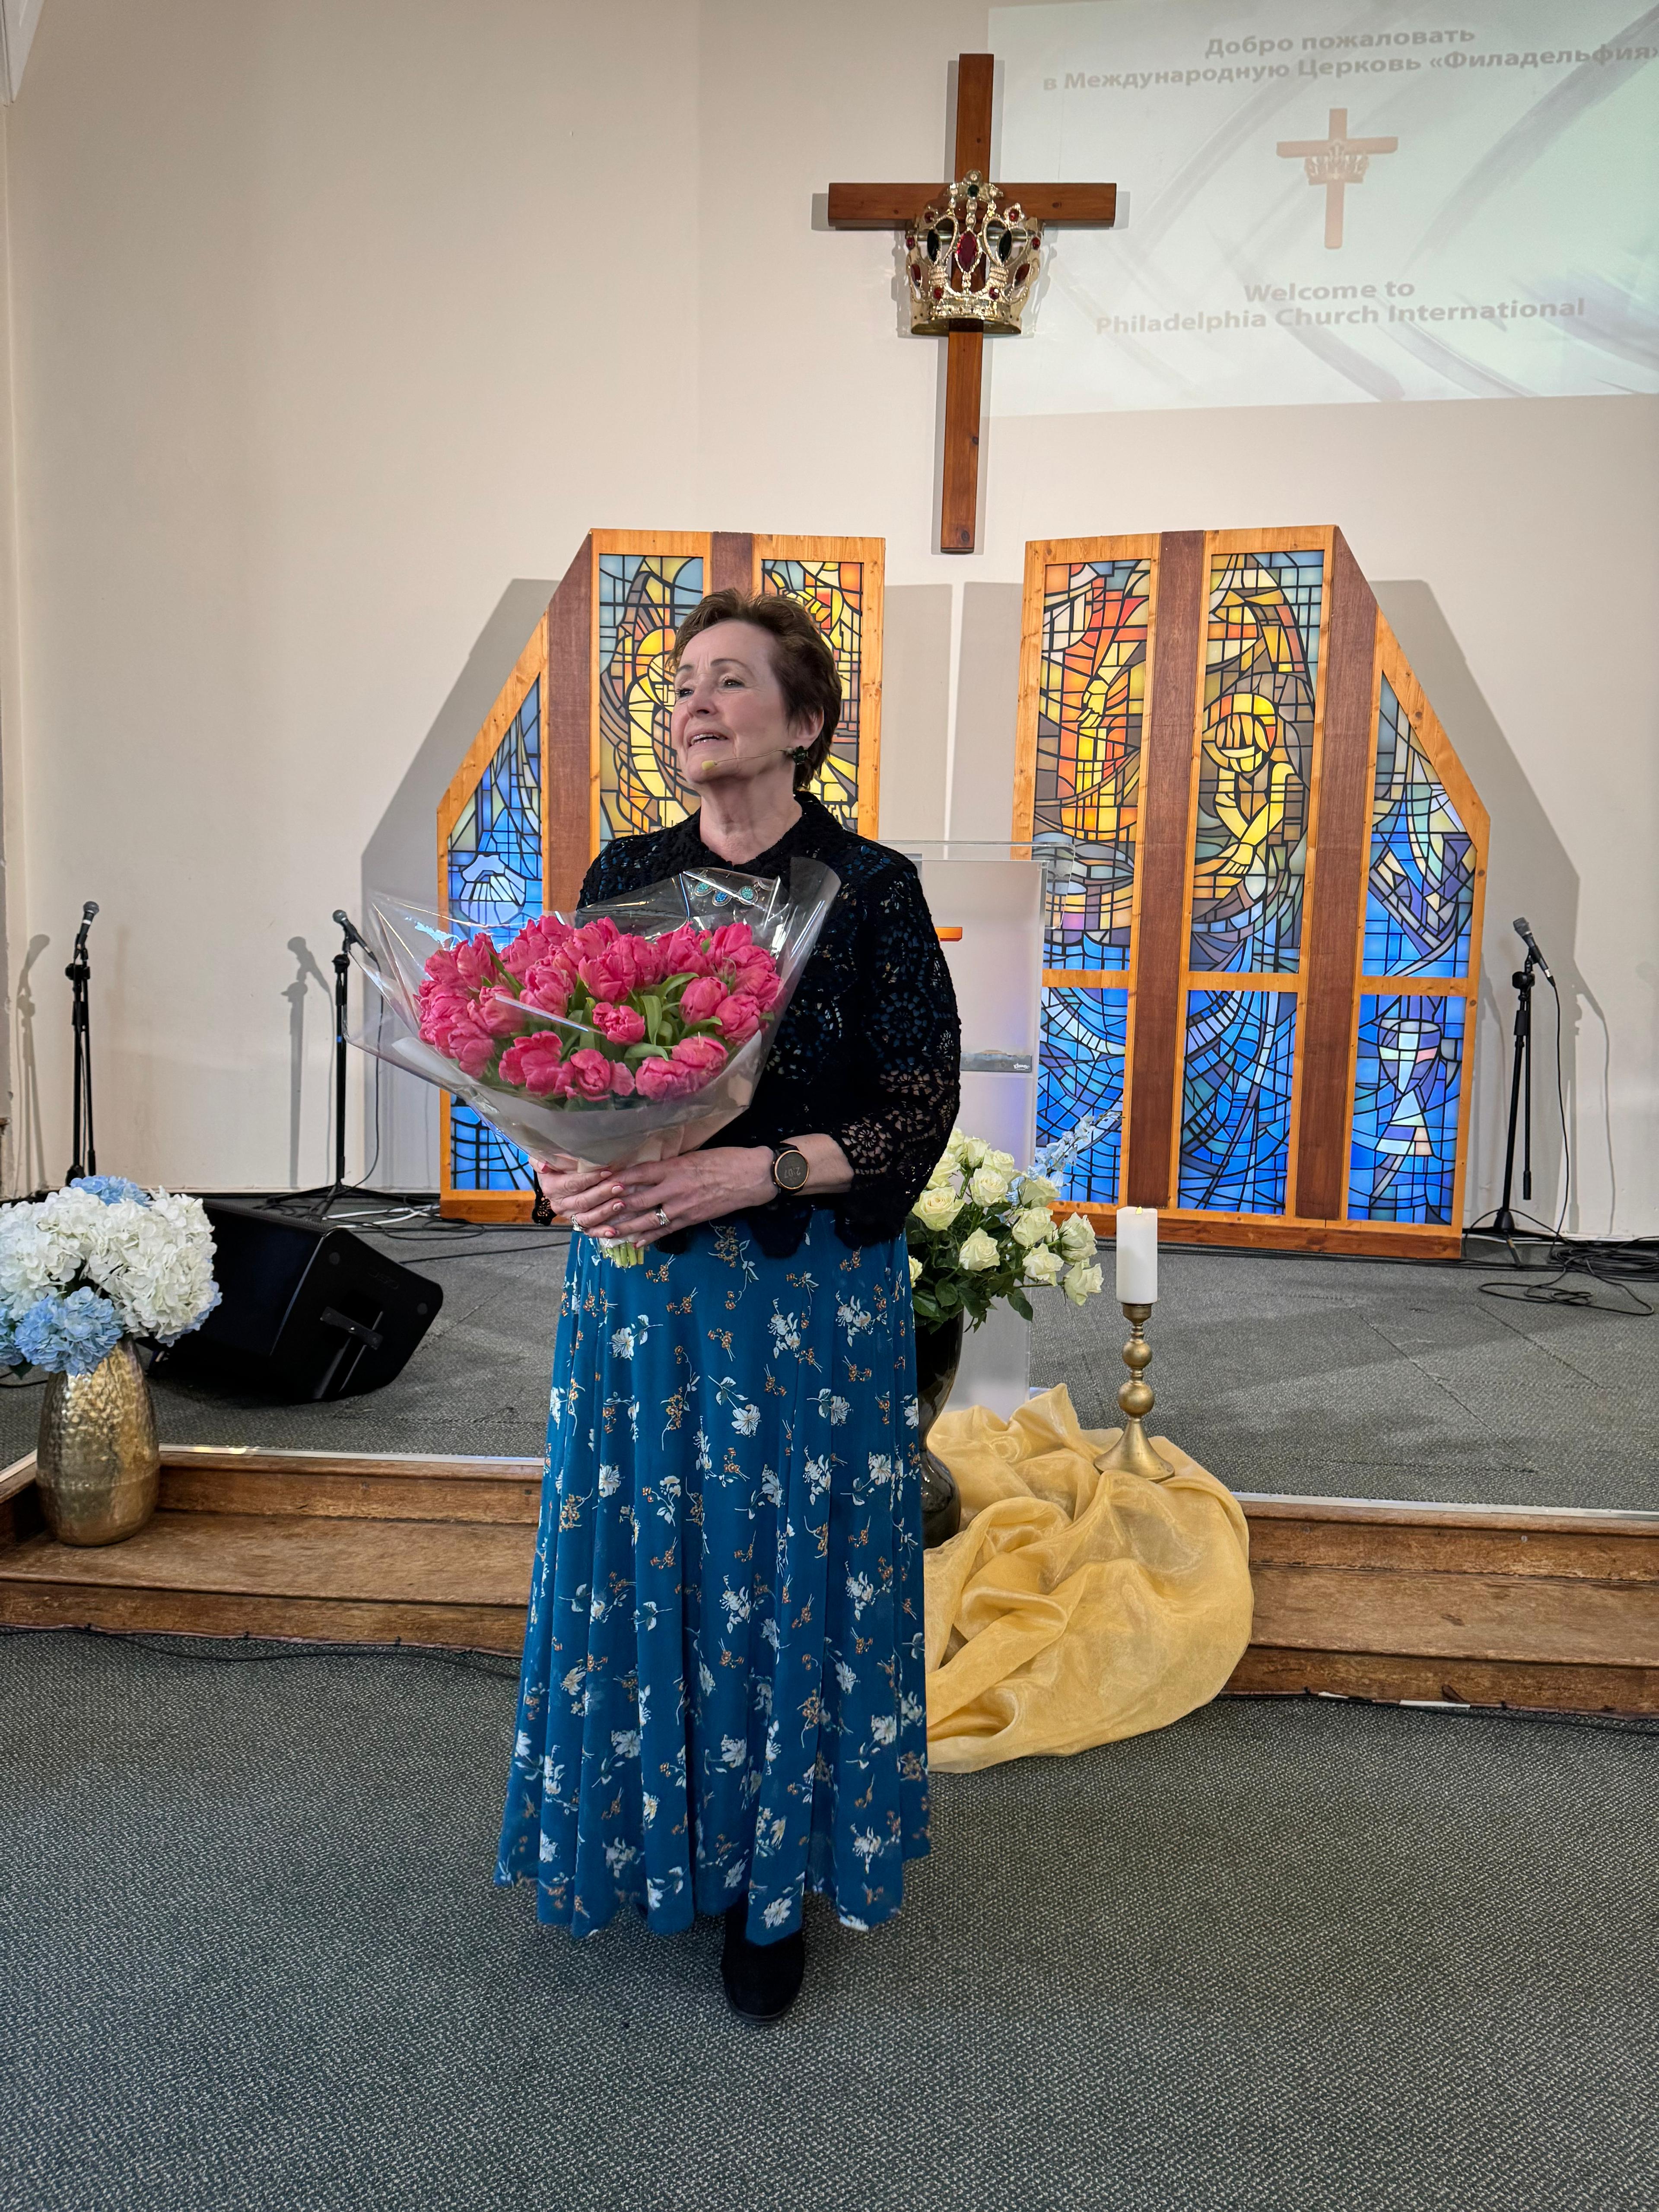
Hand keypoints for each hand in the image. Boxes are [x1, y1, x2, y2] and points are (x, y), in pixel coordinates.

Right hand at [532, 1152, 628, 1234]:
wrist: (559, 1176)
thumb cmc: (559, 1163)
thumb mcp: (550, 1156)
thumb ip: (548, 1158)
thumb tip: (544, 1165)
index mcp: (551, 1187)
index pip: (572, 1184)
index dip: (590, 1179)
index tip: (607, 1171)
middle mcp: (559, 1204)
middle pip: (582, 1201)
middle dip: (602, 1194)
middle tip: (620, 1186)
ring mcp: (570, 1216)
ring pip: (587, 1218)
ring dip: (605, 1212)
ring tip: (621, 1203)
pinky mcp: (579, 1224)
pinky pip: (590, 1231)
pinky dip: (602, 1232)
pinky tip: (614, 1231)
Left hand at [603, 1147, 777, 1245]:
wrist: (753, 1176)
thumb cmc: (726, 1159)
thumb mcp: (694, 1155)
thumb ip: (671, 1165)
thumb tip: (649, 1170)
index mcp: (674, 1167)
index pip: (637, 1174)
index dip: (616, 1180)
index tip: (597, 1184)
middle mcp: (673, 1188)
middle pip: (635, 1201)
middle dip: (610, 1209)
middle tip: (590, 1215)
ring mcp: (682, 1206)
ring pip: (646, 1219)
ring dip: (623, 1227)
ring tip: (604, 1233)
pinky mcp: (692, 1219)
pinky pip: (666, 1231)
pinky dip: (649, 1238)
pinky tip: (634, 1243)